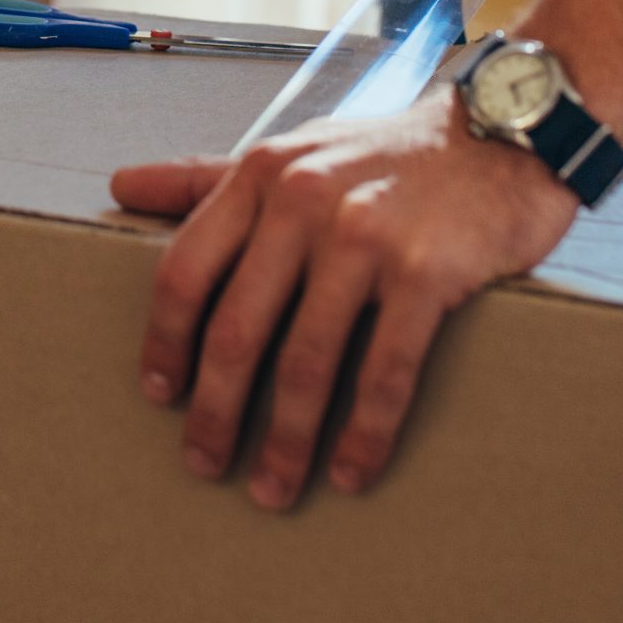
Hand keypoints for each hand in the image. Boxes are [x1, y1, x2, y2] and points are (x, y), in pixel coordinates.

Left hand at [109, 91, 577, 508]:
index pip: (185, 270)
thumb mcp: (290, 151)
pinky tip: (352, 472)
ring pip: (305, 362)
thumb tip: (120, 186)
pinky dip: (364, 433)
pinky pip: (384, 372)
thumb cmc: (383, 153)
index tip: (158, 395)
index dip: (165, 342)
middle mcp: (302, 200)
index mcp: (260, 173)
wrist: (501, 133)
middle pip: (236, 328)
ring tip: (273, 489)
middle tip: (205, 464)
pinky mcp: (426, 271)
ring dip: (285, 440)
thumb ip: (206, 177)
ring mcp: (365, 236)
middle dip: (215, 411)